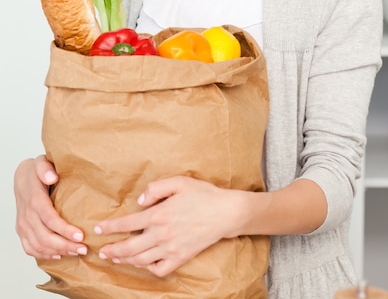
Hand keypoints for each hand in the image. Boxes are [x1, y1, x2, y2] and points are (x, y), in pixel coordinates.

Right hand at [14, 155, 86, 258]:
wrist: (21, 178)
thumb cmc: (35, 171)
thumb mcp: (41, 163)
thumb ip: (46, 168)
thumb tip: (52, 177)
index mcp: (35, 200)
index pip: (50, 219)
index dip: (65, 230)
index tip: (81, 235)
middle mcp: (27, 215)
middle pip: (46, 237)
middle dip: (66, 245)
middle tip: (83, 248)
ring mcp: (23, 225)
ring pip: (39, 246)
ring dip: (58, 251)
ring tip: (76, 252)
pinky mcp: (22, 231)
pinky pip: (30, 248)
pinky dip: (44, 254)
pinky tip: (58, 255)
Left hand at [95, 176, 242, 276]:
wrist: (225, 213)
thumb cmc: (202, 194)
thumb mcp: (178, 182)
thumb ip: (156, 188)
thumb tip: (140, 201)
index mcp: (159, 214)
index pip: (127, 224)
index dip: (110, 227)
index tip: (98, 229)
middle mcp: (162, 234)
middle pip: (129, 248)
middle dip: (112, 250)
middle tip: (101, 251)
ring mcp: (171, 248)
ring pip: (141, 260)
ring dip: (125, 260)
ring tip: (116, 258)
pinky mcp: (181, 257)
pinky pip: (160, 269)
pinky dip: (147, 269)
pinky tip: (142, 263)